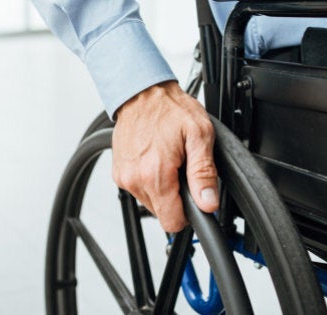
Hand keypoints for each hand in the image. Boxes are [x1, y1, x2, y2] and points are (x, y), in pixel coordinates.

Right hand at [112, 80, 218, 231]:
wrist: (142, 93)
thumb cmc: (169, 109)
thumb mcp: (199, 135)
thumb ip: (204, 173)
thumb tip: (207, 203)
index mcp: (155, 175)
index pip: (172, 222)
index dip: (188, 213)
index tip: (192, 196)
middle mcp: (135, 180)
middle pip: (162, 212)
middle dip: (175, 196)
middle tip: (180, 168)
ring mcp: (124, 177)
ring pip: (150, 202)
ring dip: (162, 187)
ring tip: (167, 160)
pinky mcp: (118, 173)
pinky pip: (139, 189)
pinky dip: (149, 179)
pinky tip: (154, 158)